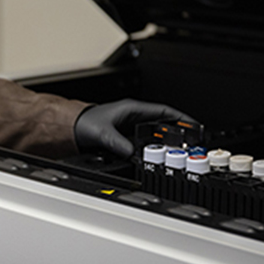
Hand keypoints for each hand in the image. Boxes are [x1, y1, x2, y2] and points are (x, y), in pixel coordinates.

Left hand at [74, 99, 196, 157]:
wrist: (70, 128)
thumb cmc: (84, 123)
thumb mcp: (104, 134)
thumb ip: (118, 144)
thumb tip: (132, 154)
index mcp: (131, 109)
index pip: (163, 111)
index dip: (180, 117)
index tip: (193, 125)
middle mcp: (132, 116)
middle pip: (161, 122)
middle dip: (177, 131)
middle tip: (190, 141)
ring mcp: (129, 125)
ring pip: (153, 132)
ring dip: (165, 140)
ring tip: (178, 149)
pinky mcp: (124, 135)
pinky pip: (144, 141)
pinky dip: (152, 147)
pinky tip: (157, 155)